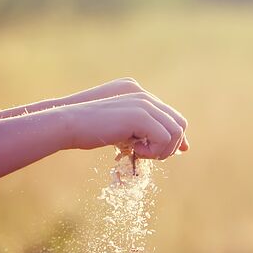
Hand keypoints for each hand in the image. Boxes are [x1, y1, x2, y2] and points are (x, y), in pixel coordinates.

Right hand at [64, 89, 188, 159]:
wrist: (72, 124)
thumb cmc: (93, 131)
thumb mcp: (124, 132)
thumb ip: (146, 134)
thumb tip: (174, 149)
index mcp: (142, 97)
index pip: (174, 117)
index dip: (175, 139)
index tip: (168, 154)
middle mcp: (146, 97)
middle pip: (180, 124)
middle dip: (170, 146)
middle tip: (149, 155)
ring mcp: (144, 104)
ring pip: (175, 132)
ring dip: (162, 150)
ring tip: (140, 153)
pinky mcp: (140, 115)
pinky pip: (164, 138)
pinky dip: (153, 151)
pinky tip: (135, 150)